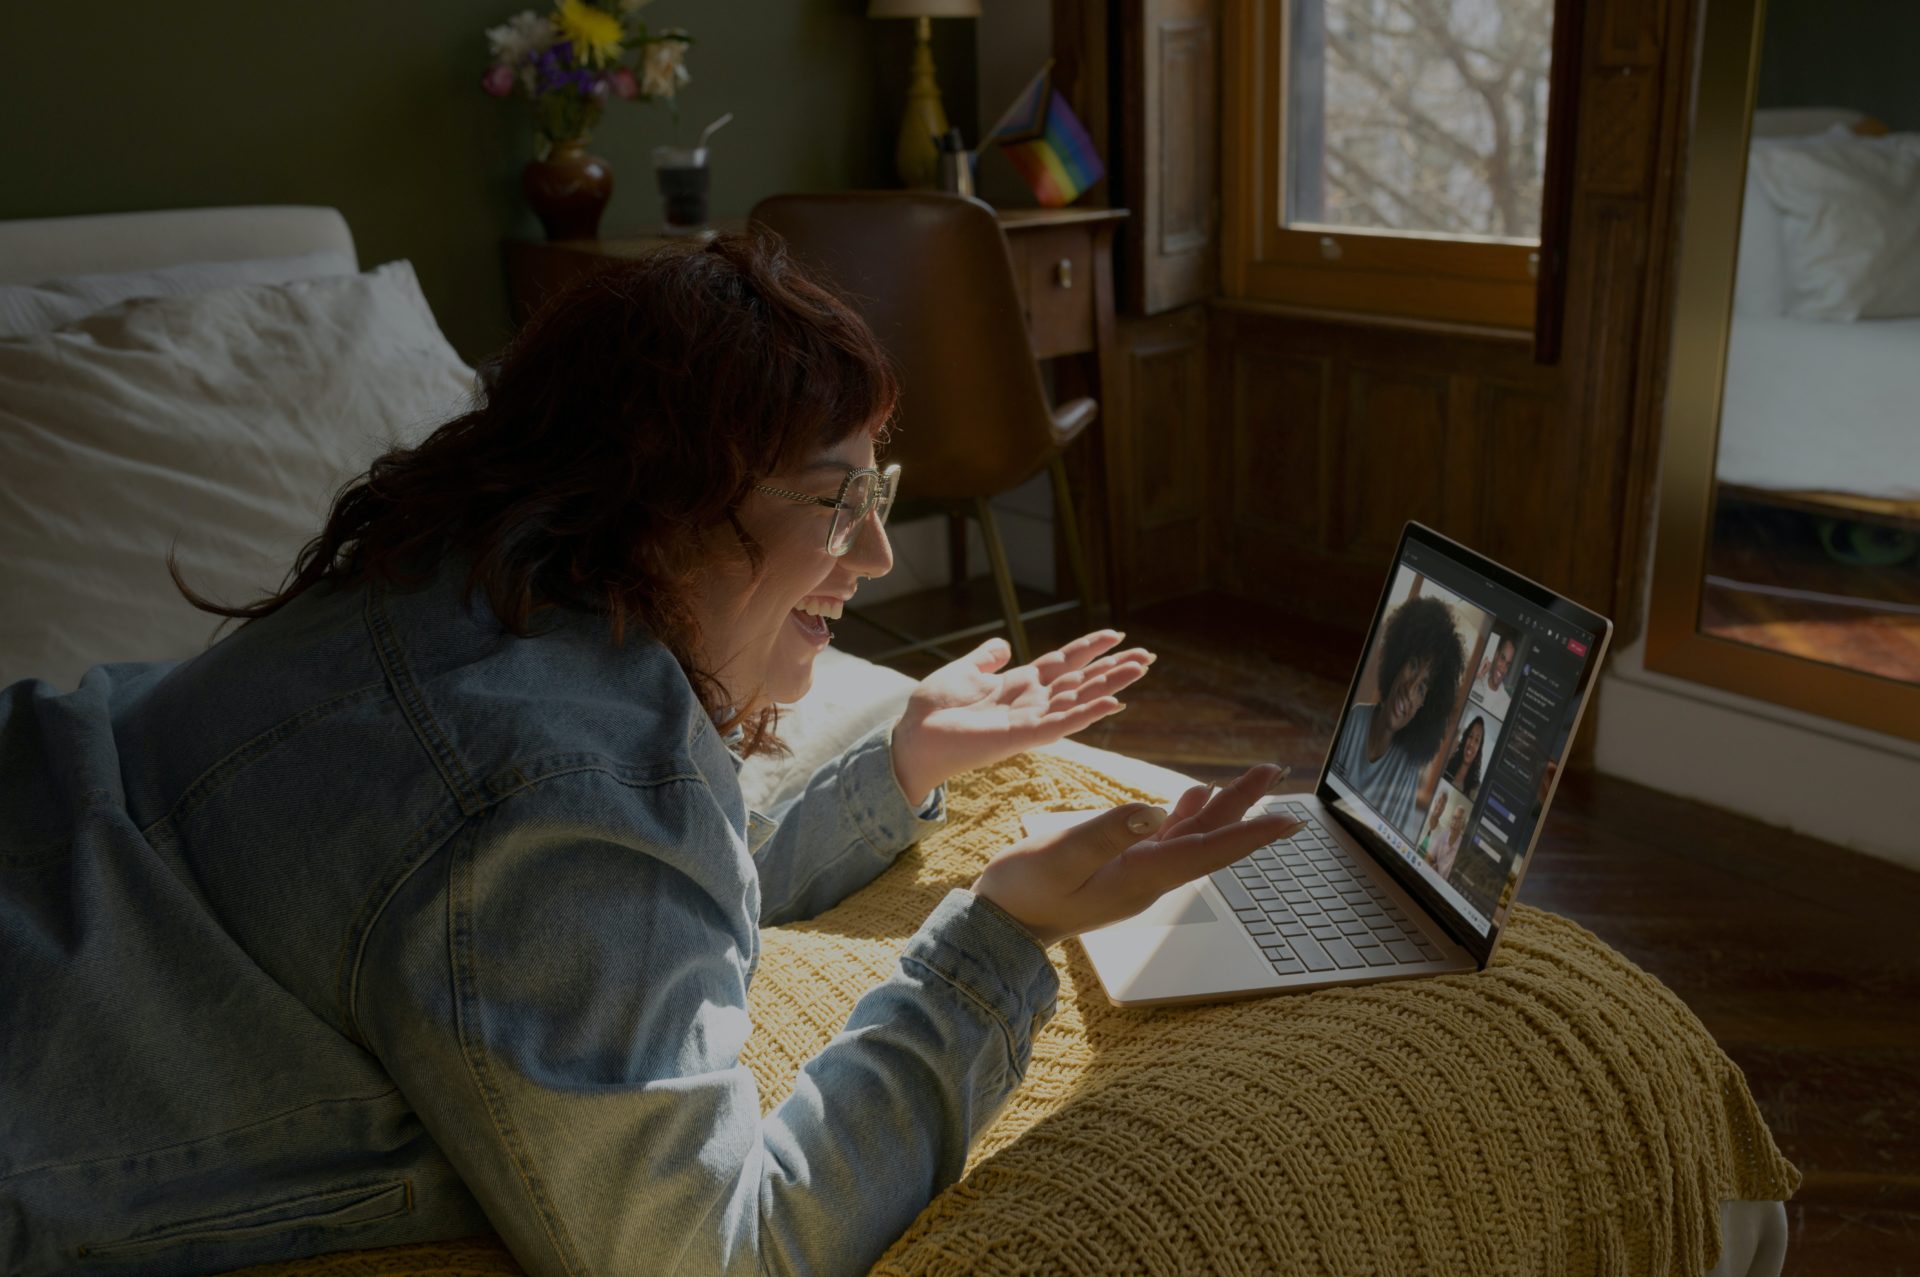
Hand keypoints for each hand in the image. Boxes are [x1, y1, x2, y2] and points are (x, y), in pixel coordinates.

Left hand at [890, 631, 1152, 805]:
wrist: (913, 738)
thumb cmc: (933, 710)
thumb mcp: (962, 672)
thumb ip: (985, 659)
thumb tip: (1002, 644)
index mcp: (1019, 685)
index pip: (1063, 663)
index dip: (1089, 648)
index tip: (1117, 634)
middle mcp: (1031, 702)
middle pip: (1081, 681)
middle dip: (1114, 668)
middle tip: (1148, 655)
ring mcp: (1030, 720)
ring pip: (1080, 699)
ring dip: (1110, 685)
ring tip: (1140, 669)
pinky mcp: (1022, 736)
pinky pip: (1062, 724)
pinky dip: (1087, 713)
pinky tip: (1113, 703)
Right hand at [973, 763, 1303, 946]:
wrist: (1002, 927)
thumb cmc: (1024, 893)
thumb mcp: (1060, 857)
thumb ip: (1106, 833)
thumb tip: (1156, 811)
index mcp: (1140, 877)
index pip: (1206, 852)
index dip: (1250, 835)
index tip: (1289, 821)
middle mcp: (1149, 877)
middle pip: (1209, 840)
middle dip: (1245, 806)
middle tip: (1272, 771)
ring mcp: (1137, 873)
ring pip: (1193, 836)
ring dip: (1223, 806)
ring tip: (1252, 778)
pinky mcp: (1121, 867)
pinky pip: (1167, 838)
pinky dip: (1188, 814)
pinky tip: (1194, 796)